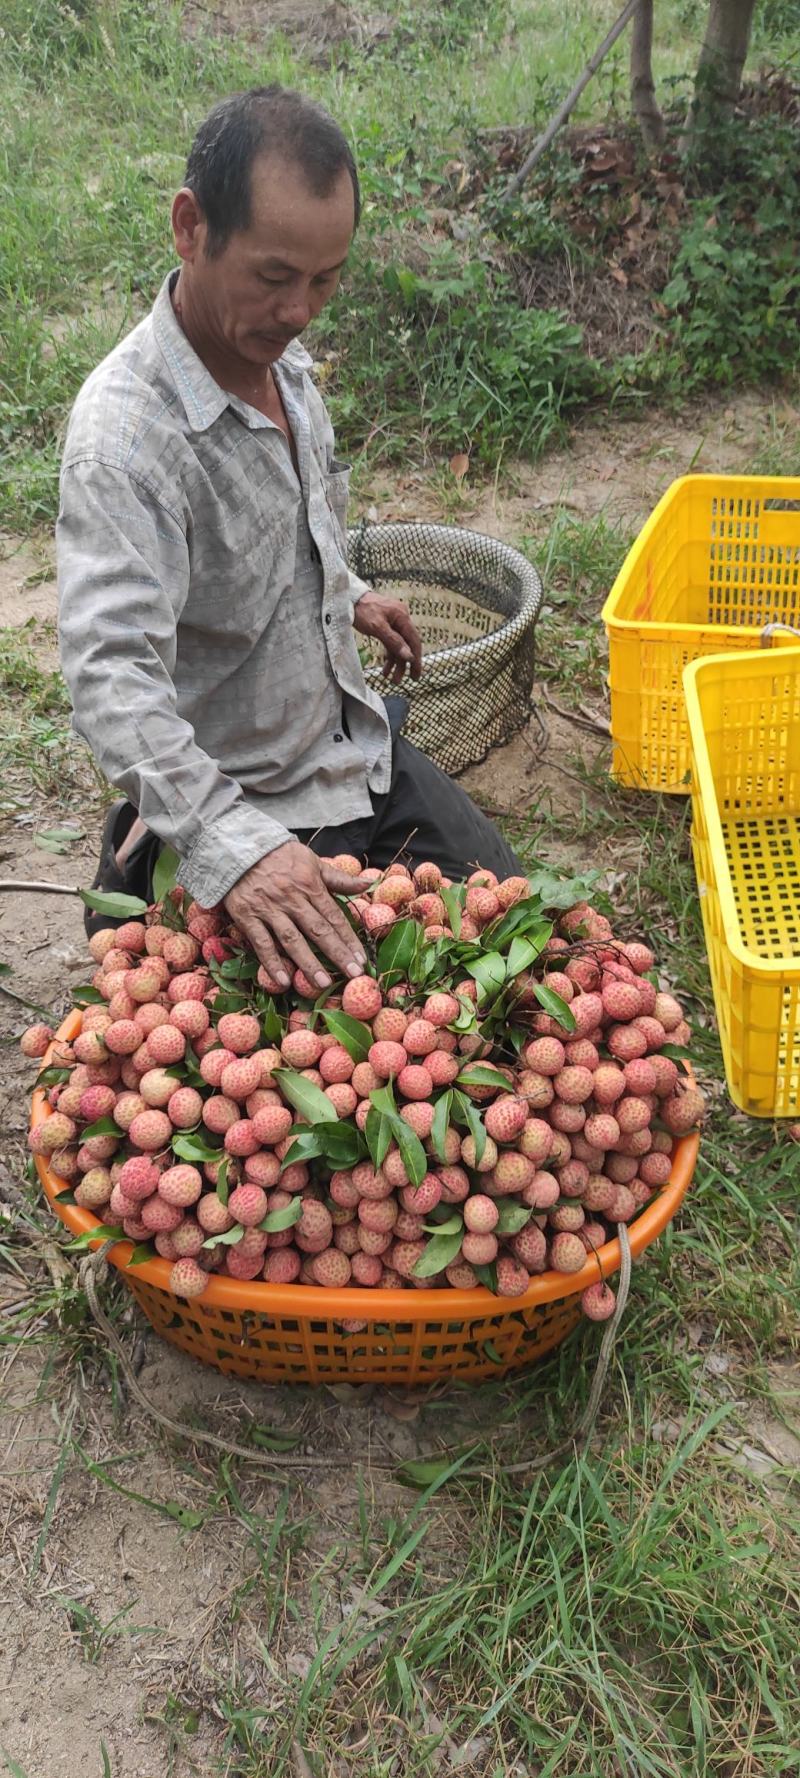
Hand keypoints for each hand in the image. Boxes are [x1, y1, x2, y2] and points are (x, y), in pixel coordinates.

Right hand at [224, 842, 367, 989]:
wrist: (238, 845)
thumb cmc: (279, 856)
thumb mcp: (311, 861)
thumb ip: (338, 878)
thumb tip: (367, 884)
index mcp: (310, 885)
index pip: (334, 916)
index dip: (349, 939)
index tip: (361, 959)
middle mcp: (291, 898)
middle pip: (317, 930)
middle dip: (336, 953)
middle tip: (352, 975)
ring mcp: (268, 909)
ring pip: (291, 939)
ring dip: (307, 963)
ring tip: (322, 983)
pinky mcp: (247, 916)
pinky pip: (261, 942)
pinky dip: (271, 962)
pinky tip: (283, 980)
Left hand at [353, 590, 422, 684]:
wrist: (347, 599)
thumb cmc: (362, 609)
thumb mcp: (377, 627)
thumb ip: (394, 642)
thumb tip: (409, 656)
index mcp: (402, 616)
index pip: (414, 641)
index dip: (416, 659)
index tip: (416, 674)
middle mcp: (400, 619)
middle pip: (407, 645)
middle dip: (405, 664)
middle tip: (406, 680)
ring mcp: (393, 622)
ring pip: (398, 646)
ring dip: (396, 663)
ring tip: (392, 679)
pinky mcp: (385, 625)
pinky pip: (390, 643)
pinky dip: (389, 655)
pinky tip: (386, 668)